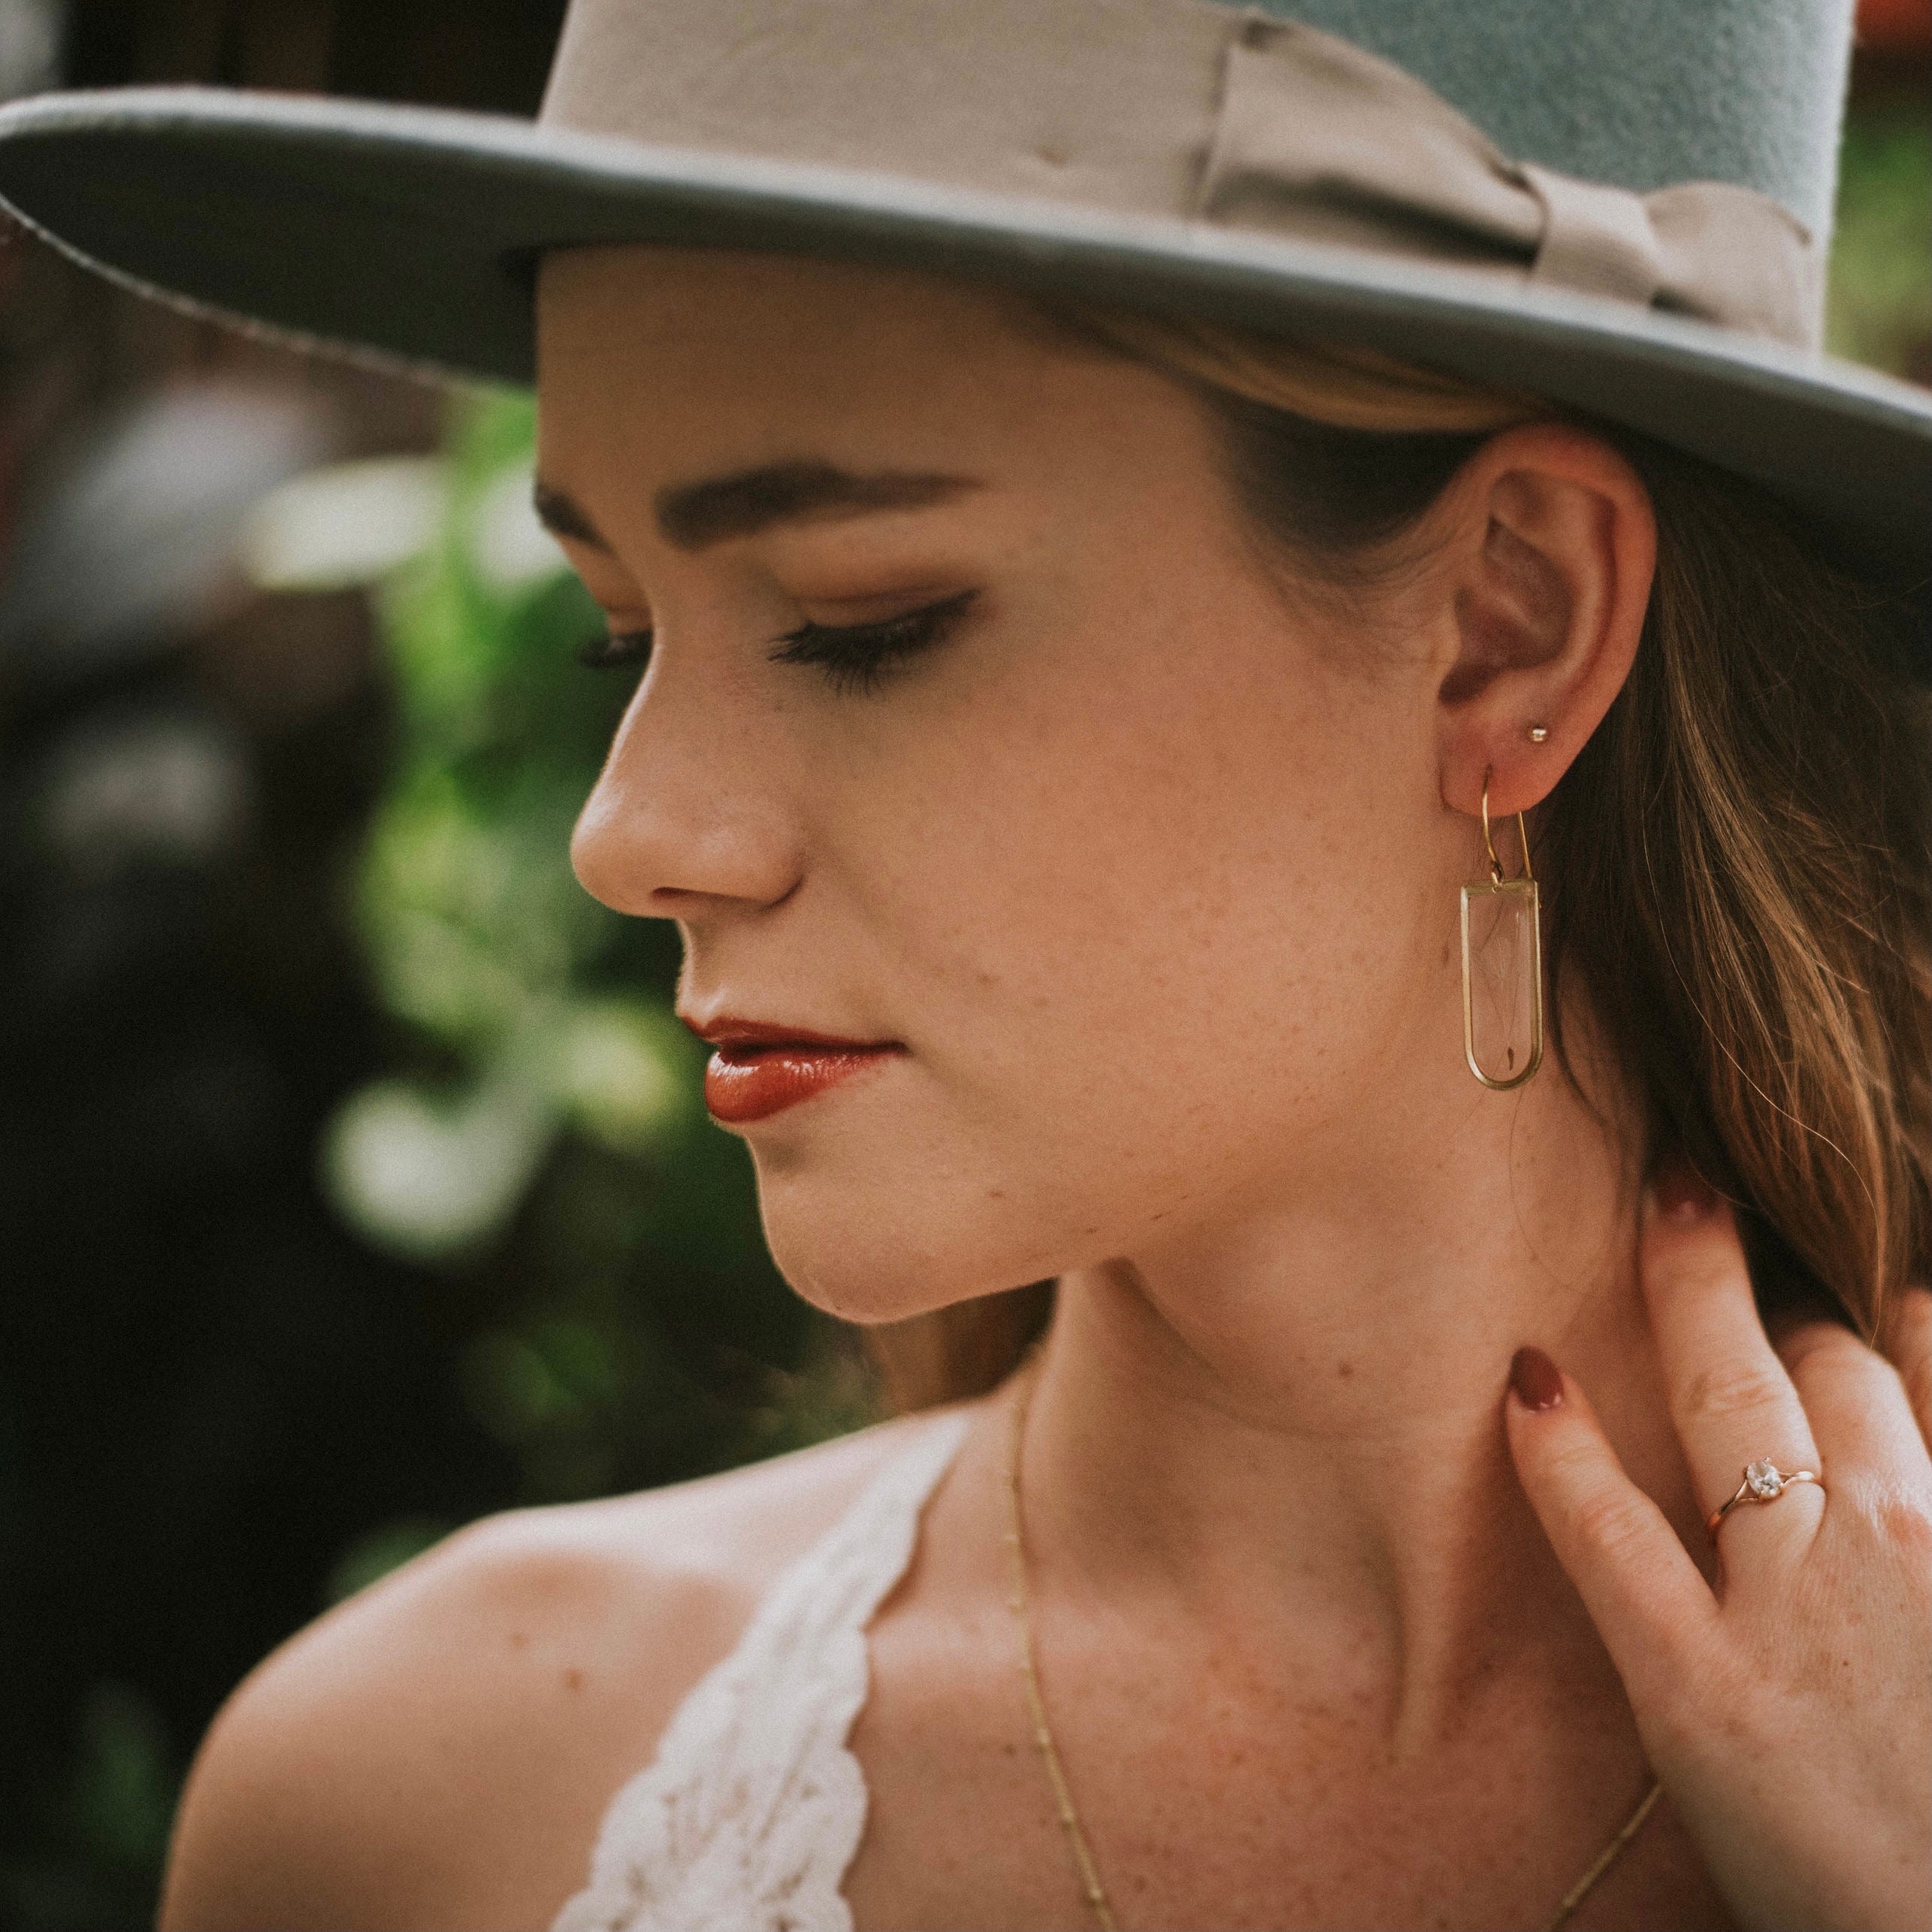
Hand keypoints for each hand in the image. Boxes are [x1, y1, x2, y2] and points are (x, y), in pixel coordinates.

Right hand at [1505, 1158, 1931, 1931]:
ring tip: (1793, 1267)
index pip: (1593, 1509)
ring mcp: (1921, 1560)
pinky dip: (1930, 1350)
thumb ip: (1643, 1617)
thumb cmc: (1840, 1873)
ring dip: (1809, 1315)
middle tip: (1676, 1188)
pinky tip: (1917, 1310)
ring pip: (1846, 1382)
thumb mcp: (1706, 1766)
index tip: (1527, 1364)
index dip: (1552, 1432)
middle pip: (1726, 1388)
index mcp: (1705, 1671)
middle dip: (1691, 1274)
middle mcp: (1808, 1587)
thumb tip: (1591, 1501)